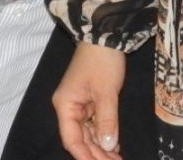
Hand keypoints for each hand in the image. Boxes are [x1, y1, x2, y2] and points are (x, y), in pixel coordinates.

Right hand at [54, 41, 127, 159]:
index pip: (72, 139)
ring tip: (117, 158)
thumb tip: (108, 147)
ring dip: (102, 146)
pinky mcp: (91, 99)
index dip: (85, 156)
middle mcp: (69, 107)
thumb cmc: (102, 61)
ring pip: (89, 132)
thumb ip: (107, 120)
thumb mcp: (106, 92)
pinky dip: (105, 134)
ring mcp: (80, 103)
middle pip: (80, 138)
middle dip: (96, 153)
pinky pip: (96, 122)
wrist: (106, 34)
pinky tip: (115, 145)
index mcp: (65, 105)